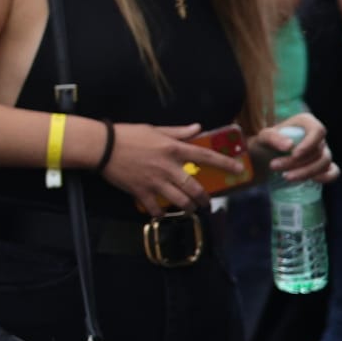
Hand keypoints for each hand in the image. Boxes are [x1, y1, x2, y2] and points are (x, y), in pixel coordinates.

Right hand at [98, 123, 242, 215]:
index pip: (206, 157)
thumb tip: (198, 128)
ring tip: (190, 209)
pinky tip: (162, 212)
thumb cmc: (127, 135)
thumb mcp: (155, 129)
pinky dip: (161, 212)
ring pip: (181, 201)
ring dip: (188, 208)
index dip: (225, 164)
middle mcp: (168, 167)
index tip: (239, 170)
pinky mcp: (142, 192)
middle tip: (206, 202)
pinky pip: (157, 208)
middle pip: (195, 188)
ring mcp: (156, 182)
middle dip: (204, 198)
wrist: (102, 147)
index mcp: (173, 149)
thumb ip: (179, 131)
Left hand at [255, 113, 338, 184]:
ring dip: (306, 172)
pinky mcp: (324, 166)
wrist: (266, 155)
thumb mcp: (264, 137)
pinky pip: (333, 172)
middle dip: (297, 162)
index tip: (294, 155)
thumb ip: (273, 138)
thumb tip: (289, 146)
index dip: (309, 144)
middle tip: (274, 166)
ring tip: (285, 176)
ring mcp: (323, 151)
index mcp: (306, 122)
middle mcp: (318, 137)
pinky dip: (326, 177)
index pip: (317, 130)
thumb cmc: (267, 142)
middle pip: (317, 151)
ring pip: (324, 163)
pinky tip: (312, 181)